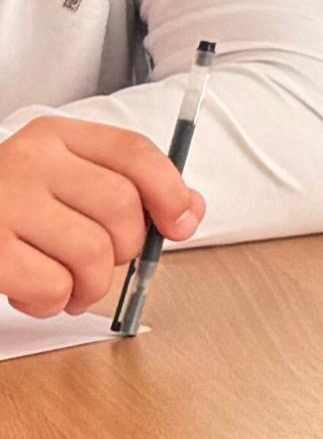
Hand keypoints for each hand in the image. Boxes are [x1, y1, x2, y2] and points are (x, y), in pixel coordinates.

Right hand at [0, 115, 200, 318]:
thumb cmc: (9, 209)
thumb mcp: (62, 182)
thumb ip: (126, 188)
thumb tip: (189, 212)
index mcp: (54, 136)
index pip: (133, 152)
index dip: (170, 192)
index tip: (181, 225)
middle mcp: (29, 161)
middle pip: (121, 207)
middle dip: (126, 249)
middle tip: (102, 265)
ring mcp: (4, 204)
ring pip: (93, 253)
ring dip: (91, 285)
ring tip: (70, 287)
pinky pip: (53, 286)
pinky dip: (54, 301)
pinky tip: (35, 293)